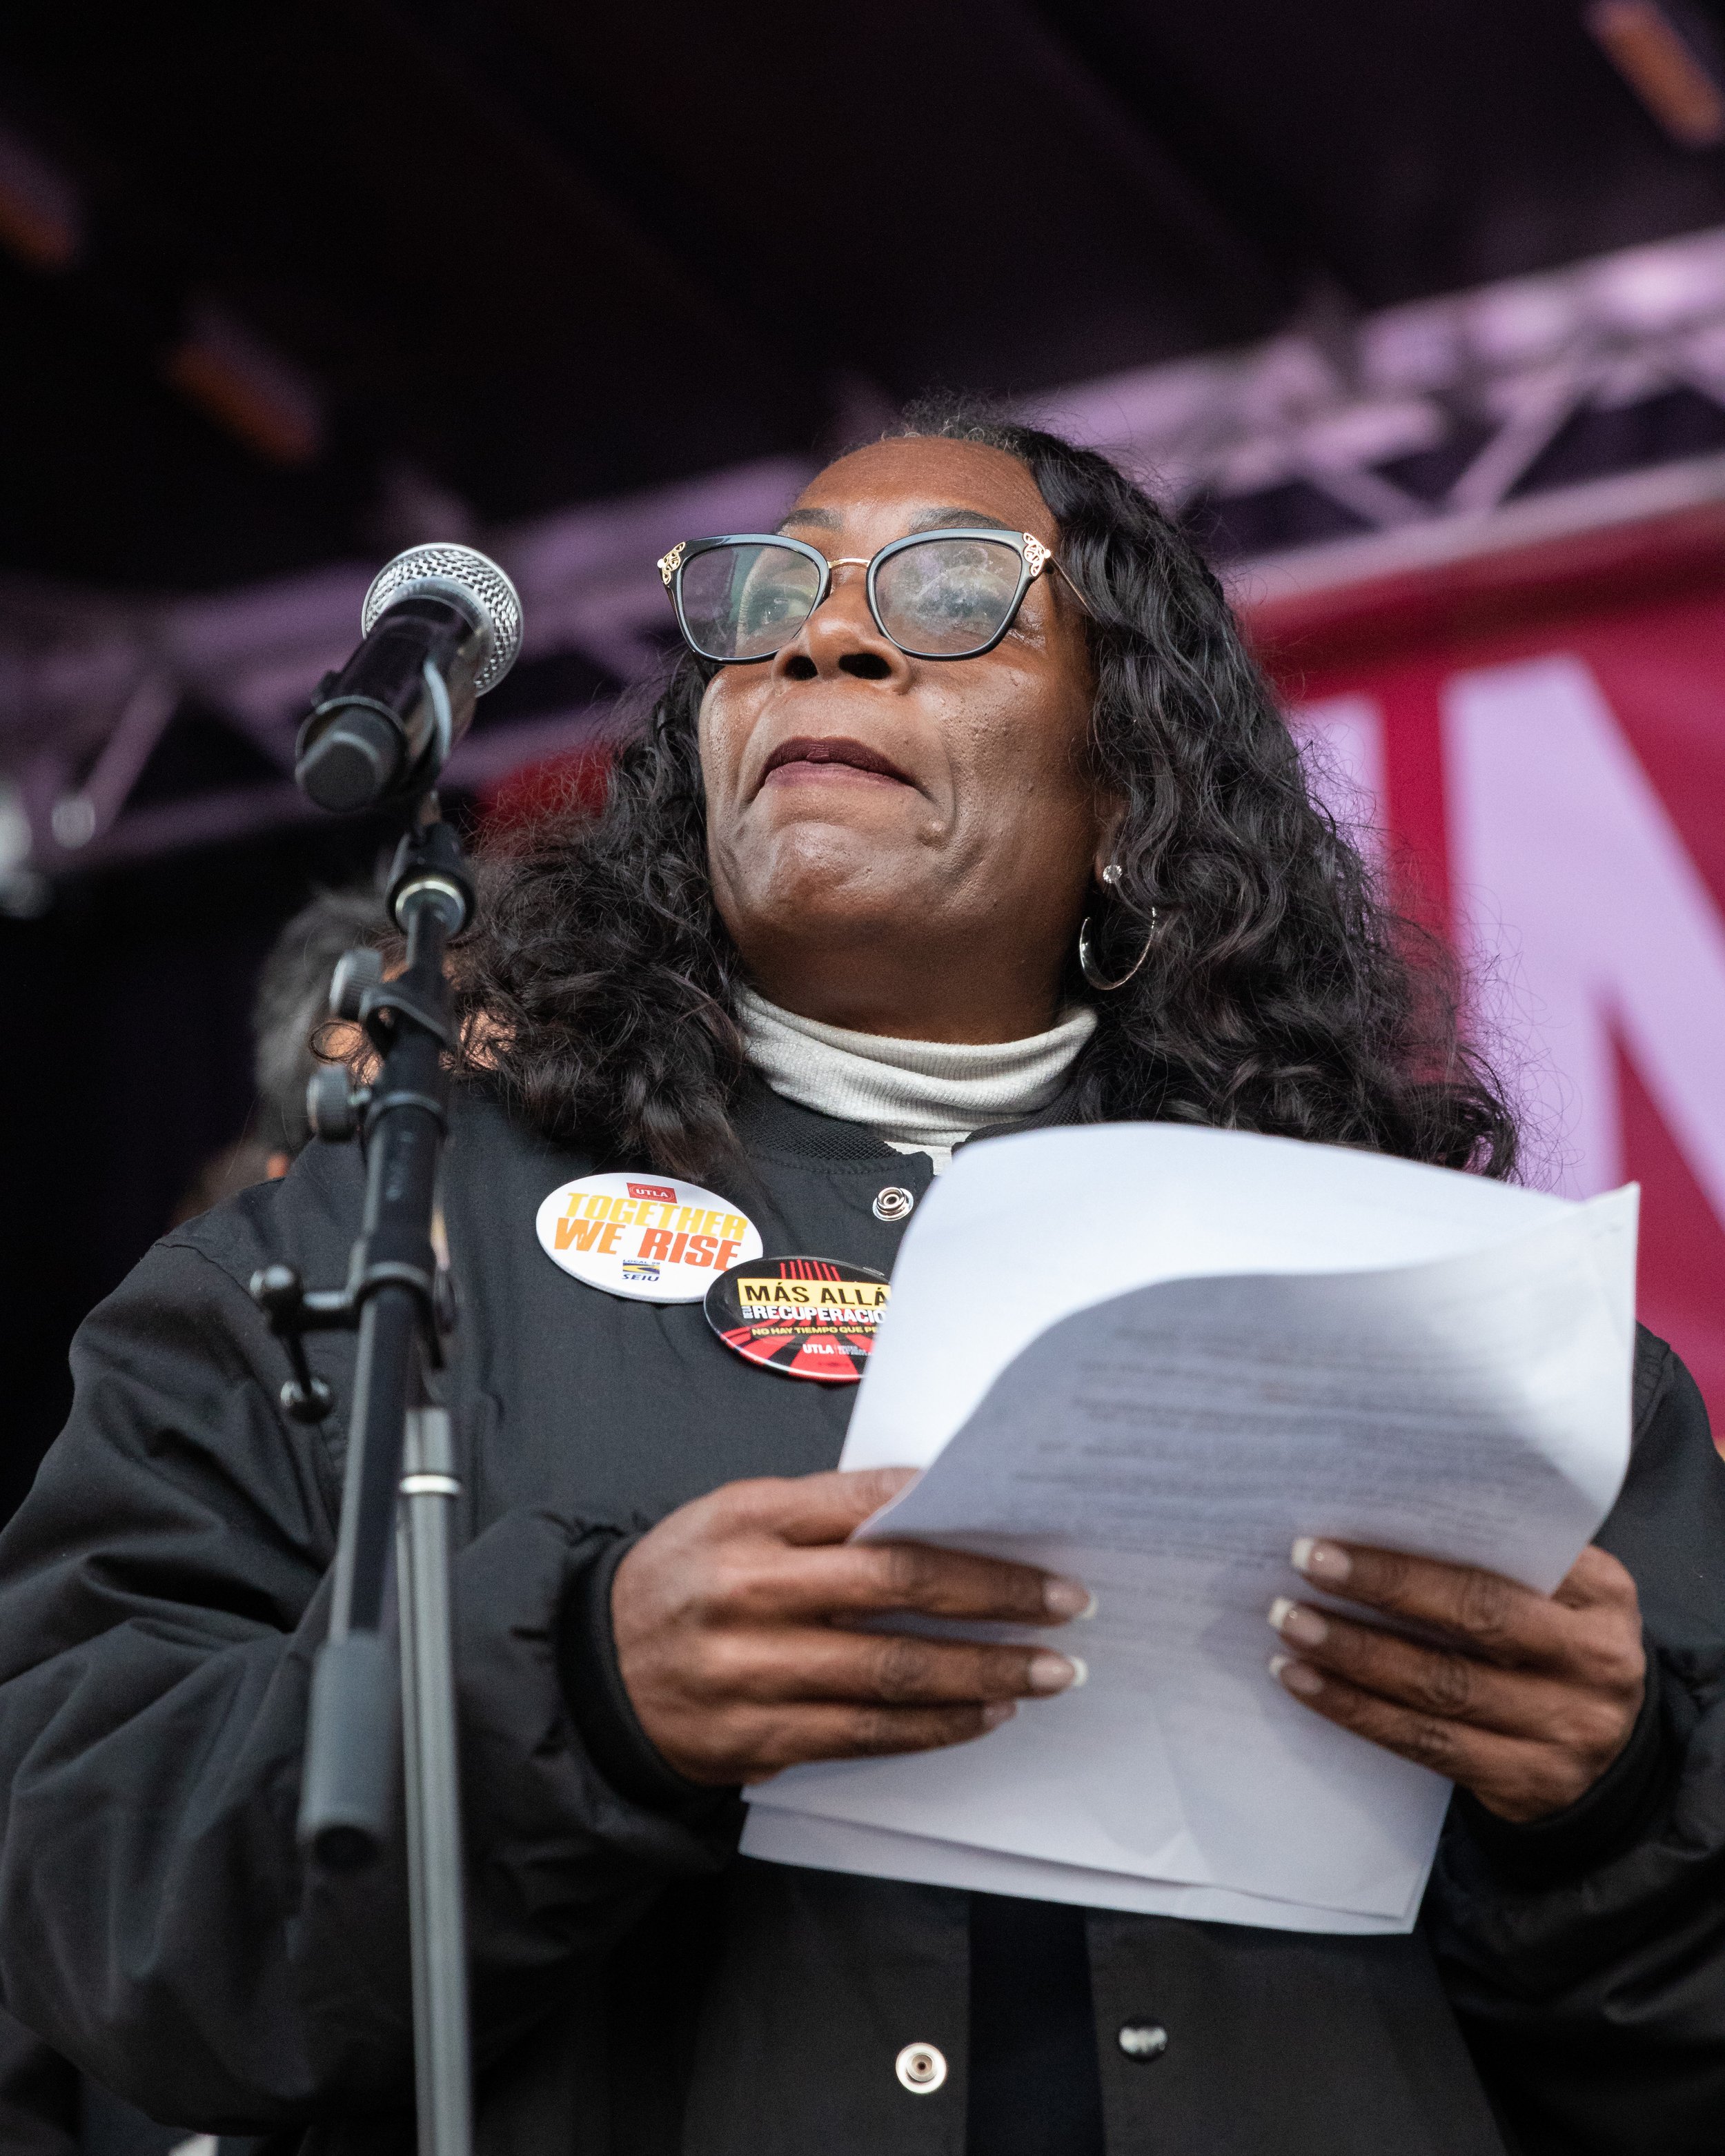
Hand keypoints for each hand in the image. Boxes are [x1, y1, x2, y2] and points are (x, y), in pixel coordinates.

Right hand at [611, 1468, 1091, 1785]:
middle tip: (1064, 1602)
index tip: (1024, 1526)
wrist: (593, 1672)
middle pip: (896, 1590)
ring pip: (891, 1675)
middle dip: (994, 1597)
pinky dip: (934, 1727)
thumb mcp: (734, 1513)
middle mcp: (751, 1592)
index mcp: (750, 1520)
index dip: (955, 1519)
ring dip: (982, 1672)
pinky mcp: (758, 1737)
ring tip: (1045, 1669)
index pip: (870, 1508)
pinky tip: (983, 1713)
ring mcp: (754, 1672)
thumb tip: (932, 1505)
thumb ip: (824, 1511)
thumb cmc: (682, 1579)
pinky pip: (864, 1735)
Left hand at [1268, 1539, 1644, 1820]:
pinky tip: (1305, 1683)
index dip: (1412, 1556)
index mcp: (1602, 1594)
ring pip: (1441, 1689)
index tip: (1335, 1539)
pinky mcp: (1529, 1784)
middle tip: (1302, 1568)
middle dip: (1380, 1591)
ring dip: (1353, 1656)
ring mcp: (1567, 1730)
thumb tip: (1371, 1523)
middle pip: (1474, 1619)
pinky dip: (1357, 1712)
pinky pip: (1428, 1746)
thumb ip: (1492, 1560)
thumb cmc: (1555, 1645)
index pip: (1501, 1563)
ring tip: (1289, 1626)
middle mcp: (1596, 1661)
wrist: (1612, 1755)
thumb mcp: (1555, 1594)